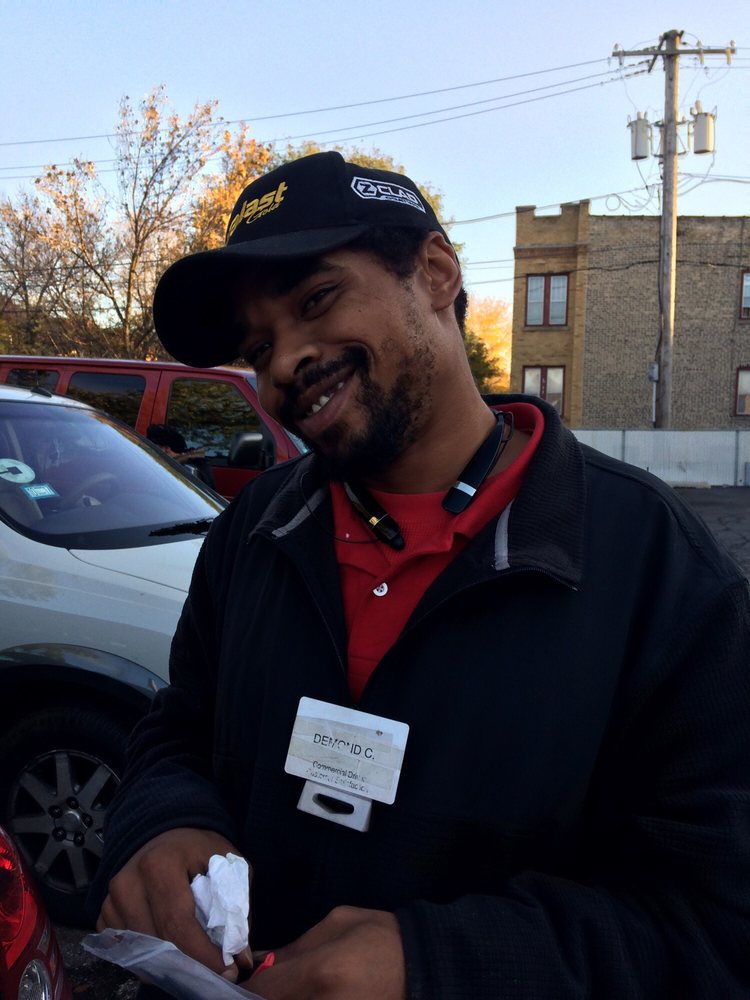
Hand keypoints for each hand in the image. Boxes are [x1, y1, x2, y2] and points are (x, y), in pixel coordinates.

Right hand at [96, 827, 252, 981]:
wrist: (166, 832)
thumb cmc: (198, 848)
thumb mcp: (227, 863)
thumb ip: (235, 906)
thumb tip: (240, 955)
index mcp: (160, 864)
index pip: (179, 924)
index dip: (203, 955)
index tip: (227, 969)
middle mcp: (128, 882)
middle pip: (158, 943)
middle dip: (191, 964)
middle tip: (216, 970)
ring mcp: (111, 900)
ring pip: (140, 953)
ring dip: (170, 964)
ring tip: (196, 960)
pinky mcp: (105, 913)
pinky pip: (125, 950)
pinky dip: (149, 958)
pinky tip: (170, 950)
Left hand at [247, 905, 405, 998]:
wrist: (425, 967)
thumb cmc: (381, 937)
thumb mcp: (337, 924)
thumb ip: (295, 947)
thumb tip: (262, 964)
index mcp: (322, 972)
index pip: (263, 991)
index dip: (251, 987)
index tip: (254, 981)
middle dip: (270, 997)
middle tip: (278, 987)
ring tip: (300, 989)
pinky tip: (314, 995)